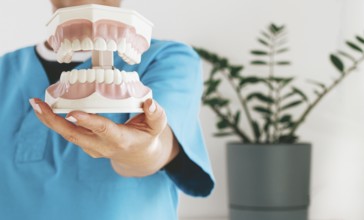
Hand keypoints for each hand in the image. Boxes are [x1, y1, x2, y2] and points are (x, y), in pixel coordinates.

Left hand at [29, 98, 179, 176]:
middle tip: (37, 104)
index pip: (102, 129)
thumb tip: (150, 101)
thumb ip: (156, 114)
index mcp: (121, 139)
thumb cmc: (147, 136)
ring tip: (36, 103)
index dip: (88, 121)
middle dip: (53, 120)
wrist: (138, 156)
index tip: (72, 113)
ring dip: (49, 120)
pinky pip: (68, 133)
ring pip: (67, 134)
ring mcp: (92, 147)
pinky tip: (45, 108)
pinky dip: (55, 121)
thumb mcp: (157, 126)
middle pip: (74, 134)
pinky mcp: (86, 144)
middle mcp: (103, 145)